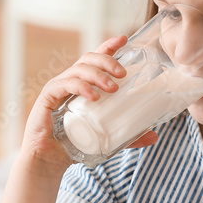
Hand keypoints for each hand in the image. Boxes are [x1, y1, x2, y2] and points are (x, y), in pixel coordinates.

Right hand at [19, 35, 158, 173]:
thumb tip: (154, 136)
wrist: (48, 162)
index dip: (108, 47)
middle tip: (123, 73)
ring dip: (97, 75)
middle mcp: (69, 83)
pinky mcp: (47, 98)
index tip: (124, 39)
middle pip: (88, 59)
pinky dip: (81, 87)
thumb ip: (128, 136)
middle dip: (107, 61)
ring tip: (113, 88)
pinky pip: (64, 85)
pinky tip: (94, 96)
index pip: (95, 60)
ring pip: (78, 69)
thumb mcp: (107, 139)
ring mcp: (57, 89)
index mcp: (83, 86)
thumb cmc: (73, 147)